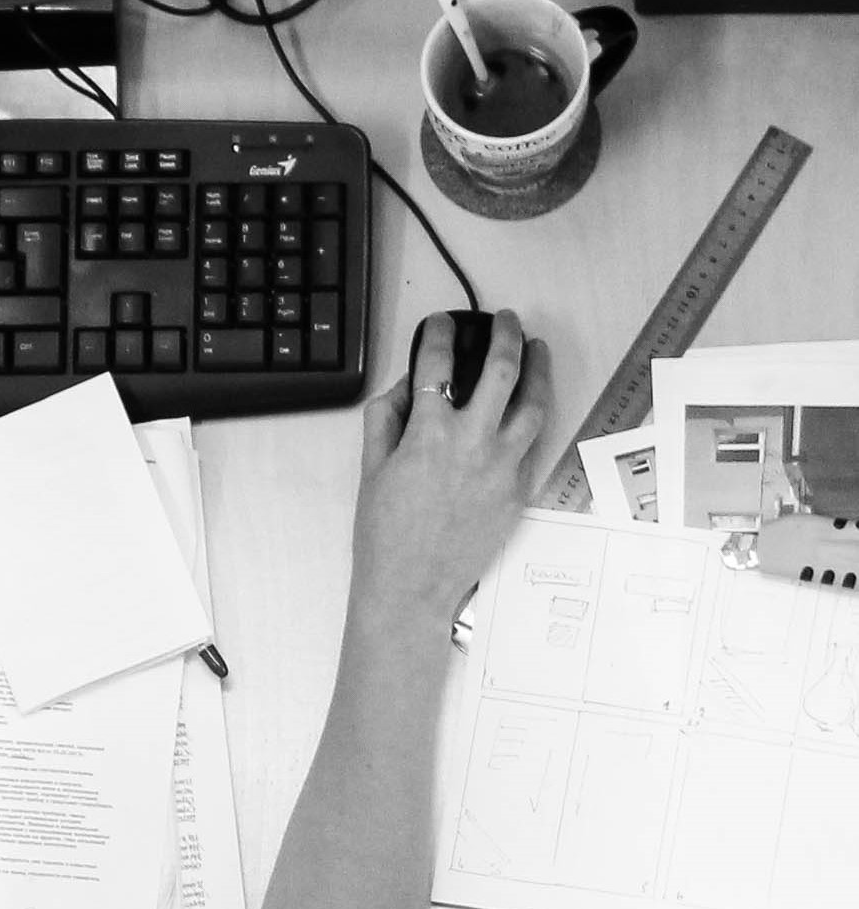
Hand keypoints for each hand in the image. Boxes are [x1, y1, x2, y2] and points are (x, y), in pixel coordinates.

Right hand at [350, 308, 551, 627]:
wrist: (411, 587)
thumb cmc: (385, 535)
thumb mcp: (370, 471)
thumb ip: (385, 420)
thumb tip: (405, 388)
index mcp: (428, 434)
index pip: (437, 365)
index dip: (439, 334)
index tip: (441, 324)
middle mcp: (472, 443)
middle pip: (502, 370)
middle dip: (505, 335)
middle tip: (504, 321)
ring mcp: (502, 466)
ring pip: (533, 402)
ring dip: (538, 368)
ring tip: (537, 349)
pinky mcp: (519, 489)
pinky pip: (534, 442)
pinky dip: (534, 415)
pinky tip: (532, 403)